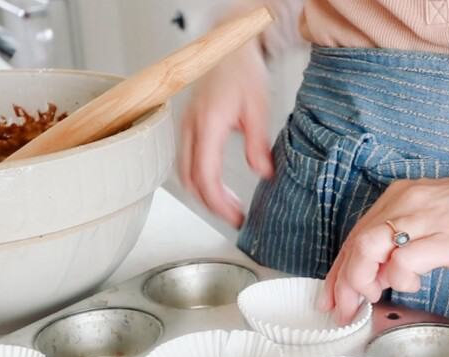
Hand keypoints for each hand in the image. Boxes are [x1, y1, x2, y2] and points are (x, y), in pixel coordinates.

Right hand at [179, 39, 272, 228]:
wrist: (230, 47)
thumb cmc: (243, 71)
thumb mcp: (259, 107)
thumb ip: (259, 144)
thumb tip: (264, 173)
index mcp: (208, 123)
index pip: (206, 175)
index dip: (219, 202)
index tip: (236, 216)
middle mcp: (191, 126)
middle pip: (190, 179)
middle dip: (210, 204)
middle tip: (234, 216)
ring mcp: (186, 126)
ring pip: (184, 172)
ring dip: (203, 193)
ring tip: (228, 205)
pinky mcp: (188, 126)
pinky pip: (185, 160)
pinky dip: (197, 179)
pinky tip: (216, 185)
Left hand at [319, 167, 448, 323]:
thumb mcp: (443, 217)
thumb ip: (414, 237)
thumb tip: (390, 269)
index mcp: (406, 197)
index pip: (357, 234)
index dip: (339, 269)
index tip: (333, 295)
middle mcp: (410, 203)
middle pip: (356, 243)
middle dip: (341, 282)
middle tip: (341, 309)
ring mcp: (429, 219)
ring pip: (370, 247)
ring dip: (360, 279)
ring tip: (370, 298)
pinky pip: (404, 260)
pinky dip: (398, 277)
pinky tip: (410, 285)